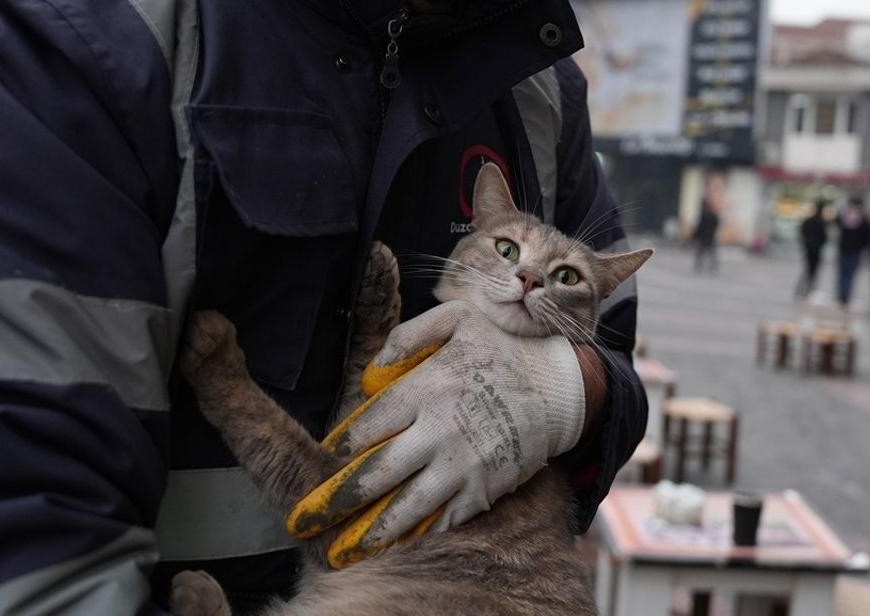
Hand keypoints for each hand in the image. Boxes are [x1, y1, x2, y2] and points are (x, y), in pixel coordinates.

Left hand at [287, 301, 585, 566]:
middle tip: (306, 521)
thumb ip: (408, 336)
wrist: (563, 386)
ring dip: (371, 532)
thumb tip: (371, 372)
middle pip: (375, 475)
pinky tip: (396, 548)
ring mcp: (462, 465)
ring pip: (406, 507)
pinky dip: (418, 535)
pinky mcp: (485, 488)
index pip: (366, 427)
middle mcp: (438, 431)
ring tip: (343, 550)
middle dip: (337, 501)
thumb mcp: (457, 319)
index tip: (326, 459)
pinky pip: (445, 519)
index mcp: (425, 389)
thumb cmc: (505, 347)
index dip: (339, 448)